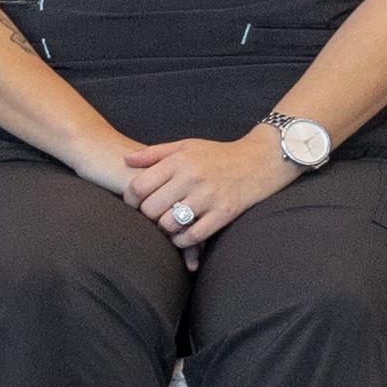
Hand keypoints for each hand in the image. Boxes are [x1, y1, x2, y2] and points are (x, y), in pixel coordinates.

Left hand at [115, 127, 295, 257]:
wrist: (260, 161)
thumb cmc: (218, 154)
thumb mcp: (185, 146)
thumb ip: (154, 153)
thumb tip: (126, 160)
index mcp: (180, 161)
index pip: (139, 186)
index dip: (131, 199)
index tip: (135, 203)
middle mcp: (192, 178)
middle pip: (151, 209)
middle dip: (147, 216)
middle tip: (151, 216)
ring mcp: (209, 197)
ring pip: (169, 224)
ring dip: (165, 229)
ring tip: (167, 224)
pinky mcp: (224, 213)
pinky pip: (193, 236)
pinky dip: (182, 240)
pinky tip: (181, 235)